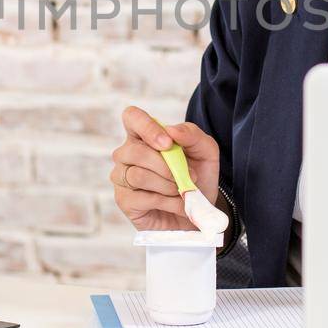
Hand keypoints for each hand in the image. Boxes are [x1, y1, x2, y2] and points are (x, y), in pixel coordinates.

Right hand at [110, 106, 220, 230]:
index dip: (147, 127)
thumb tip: (171, 130)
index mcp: (143, 135)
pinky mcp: (124, 200)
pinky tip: (179, 204)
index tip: (168, 143)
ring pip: (139, 176)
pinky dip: (168, 202)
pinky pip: (143, 197)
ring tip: (184, 191)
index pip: (132, 117)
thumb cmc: (197, 176)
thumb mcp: (205, 151)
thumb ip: (192, 134)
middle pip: (136, 151)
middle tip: (190, 176)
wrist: (199, 210)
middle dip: (167, 166)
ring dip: (169, 185)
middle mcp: (127, 154)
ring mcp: (121, 177)